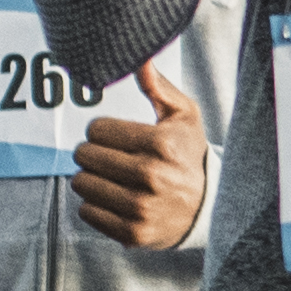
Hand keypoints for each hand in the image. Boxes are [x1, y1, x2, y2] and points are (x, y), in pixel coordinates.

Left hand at [72, 60, 208, 252]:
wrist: (209, 208)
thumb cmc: (189, 154)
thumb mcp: (183, 116)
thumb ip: (157, 86)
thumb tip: (139, 57)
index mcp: (161, 144)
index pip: (96, 129)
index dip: (102, 131)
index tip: (115, 137)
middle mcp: (151, 176)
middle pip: (84, 155)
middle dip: (92, 153)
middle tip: (109, 157)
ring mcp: (141, 208)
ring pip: (81, 183)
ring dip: (90, 178)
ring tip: (110, 178)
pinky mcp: (132, 234)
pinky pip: (86, 212)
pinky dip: (95, 205)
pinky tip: (114, 199)